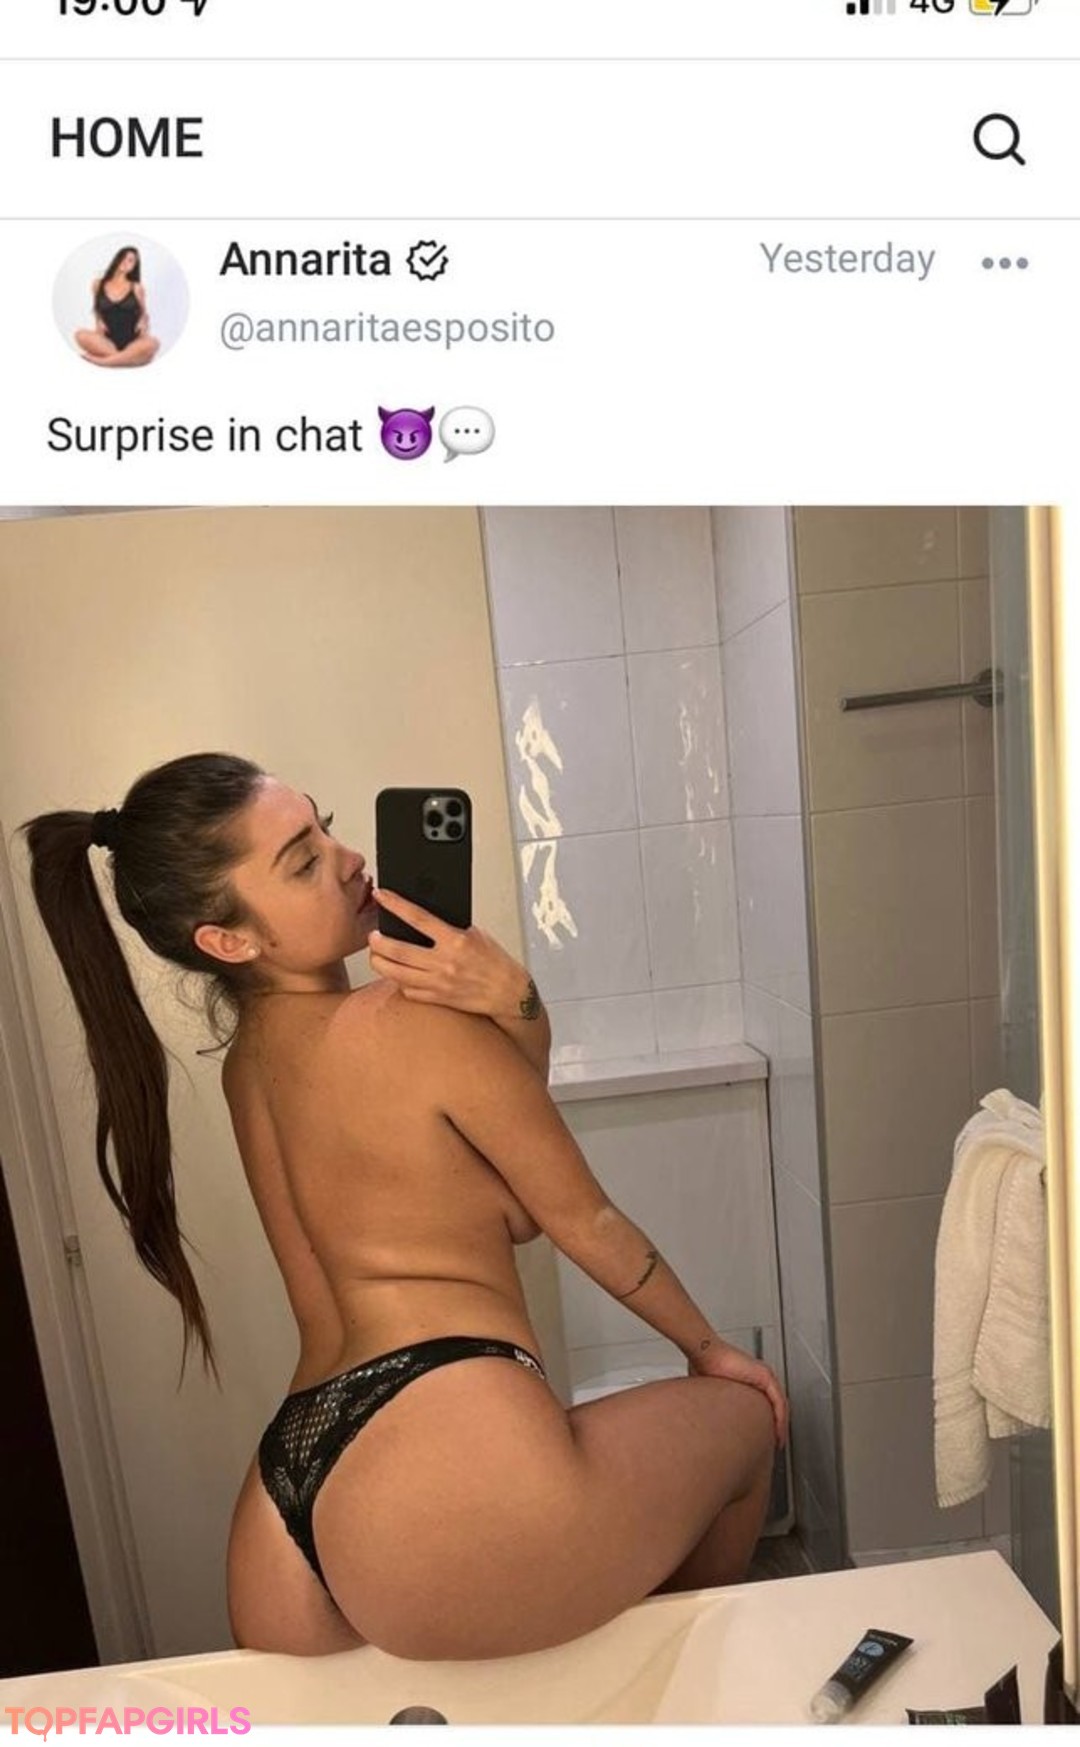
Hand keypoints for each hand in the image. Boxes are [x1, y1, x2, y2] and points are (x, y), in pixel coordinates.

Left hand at [369, 889, 529, 1018]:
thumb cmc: (495, 962)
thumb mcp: (476, 934)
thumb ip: (450, 927)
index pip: (417, 917)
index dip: (395, 905)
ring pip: (396, 973)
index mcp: (456, 940)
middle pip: (397, 950)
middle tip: (372, 935)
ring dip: (380, 962)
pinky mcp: (437, 999)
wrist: (509, 993)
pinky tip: (397, 974)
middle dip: (378, 941)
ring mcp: (439, 982)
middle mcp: (444, 962)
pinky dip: (399, 982)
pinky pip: (408, 991)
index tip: (381, 896)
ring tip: (377, 954)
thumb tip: (422, 918)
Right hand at [689, 1340, 788, 1447]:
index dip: (769, 1422)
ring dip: (782, 1425)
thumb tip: (711, 1420)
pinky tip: (779, 1431)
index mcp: (750, 1379)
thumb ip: (719, 1403)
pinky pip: (779, 1401)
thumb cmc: (704, 1368)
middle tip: (776, 1443)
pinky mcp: (765, 1375)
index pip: (767, 1404)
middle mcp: (761, 1377)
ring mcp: (765, 1375)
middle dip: (778, 1426)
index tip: (765, 1438)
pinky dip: (781, 1418)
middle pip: (776, 1405)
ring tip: (779, 1442)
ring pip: (781, 1405)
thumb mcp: (714, 1391)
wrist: (704, 1355)